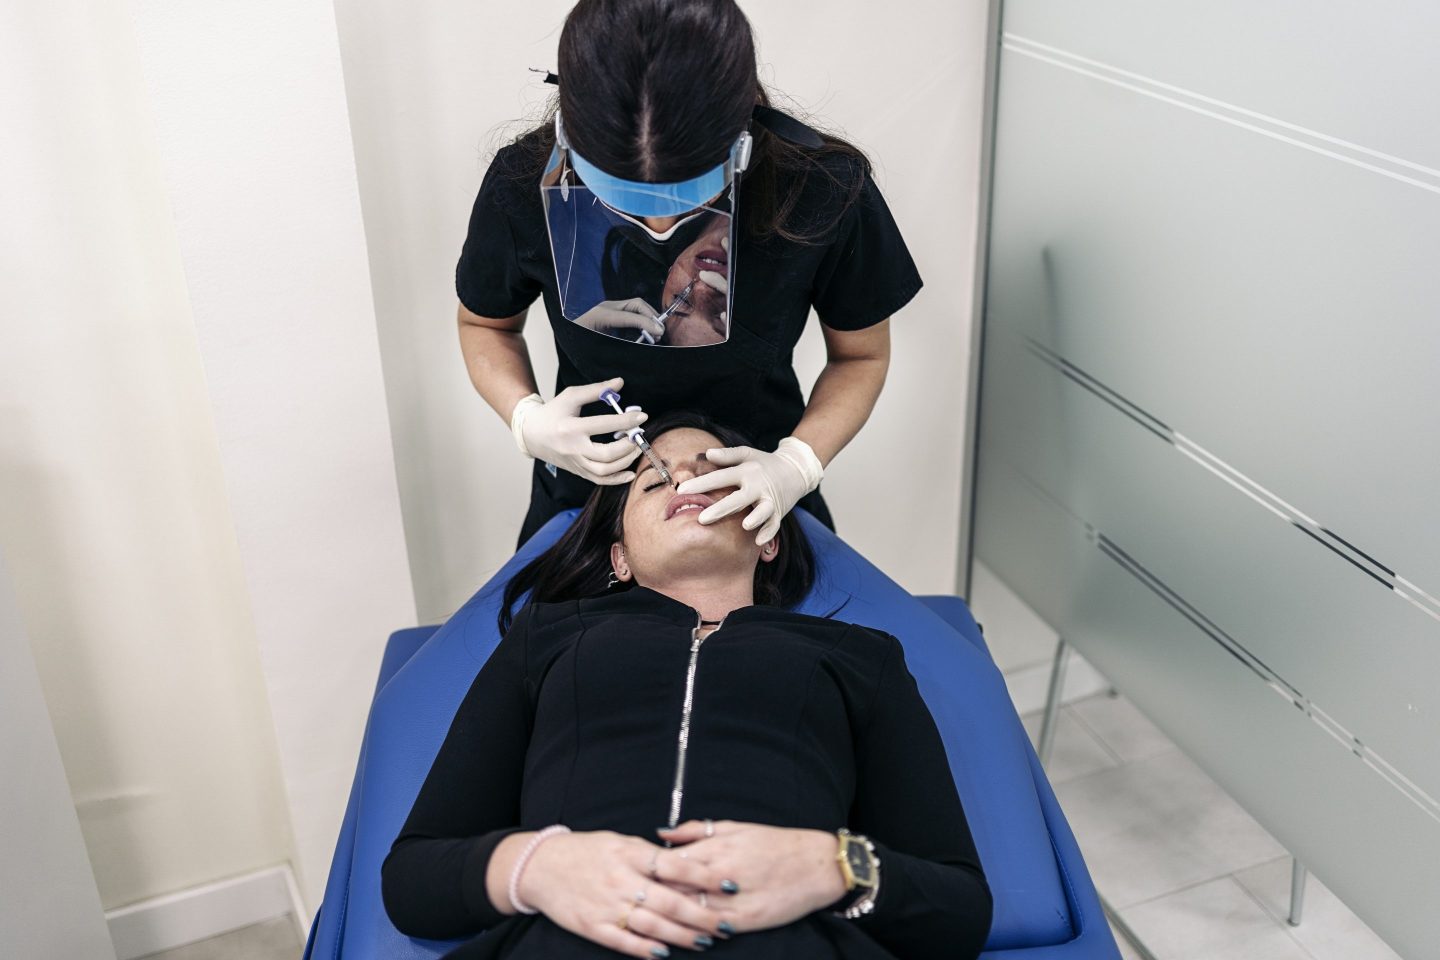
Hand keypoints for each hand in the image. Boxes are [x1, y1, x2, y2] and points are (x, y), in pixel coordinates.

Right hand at [511, 379, 644, 484]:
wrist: (531, 434)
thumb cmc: (552, 412)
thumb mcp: (571, 396)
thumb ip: (596, 390)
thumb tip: (620, 383)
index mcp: (571, 428)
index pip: (603, 425)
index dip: (626, 421)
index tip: (642, 417)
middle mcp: (573, 448)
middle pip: (606, 454)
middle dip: (628, 445)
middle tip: (638, 434)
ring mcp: (575, 463)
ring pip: (604, 470)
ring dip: (626, 461)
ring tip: (635, 448)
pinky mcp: (578, 471)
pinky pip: (599, 480)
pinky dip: (617, 479)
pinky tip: (630, 472)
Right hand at [520, 830, 733, 956]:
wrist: (541, 866)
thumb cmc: (586, 851)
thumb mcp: (620, 842)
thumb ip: (650, 854)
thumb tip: (685, 861)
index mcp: (630, 854)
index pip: (676, 866)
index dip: (706, 876)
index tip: (730, 885)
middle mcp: (621, 880)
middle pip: (670, 902)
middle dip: (702, 915)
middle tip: (727, 924)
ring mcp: (607, 905)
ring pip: (652, 925)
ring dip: (681, 936)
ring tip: (704, 941)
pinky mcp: (593, 926)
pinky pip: (624, 941)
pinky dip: (645, 949)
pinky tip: (664, 953)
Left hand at [575, 298, 665, 341]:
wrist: (564, 337)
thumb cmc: (576, 344)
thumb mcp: (594, 350)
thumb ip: (617, 349)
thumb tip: (639, 350)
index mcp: (602, 315)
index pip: (631, 315)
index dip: (647, 323)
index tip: (659, 332)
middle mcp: (607, 307)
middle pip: (636, 304)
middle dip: (651, 316)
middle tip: (660, 331)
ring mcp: (609, 308)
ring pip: (636, 306)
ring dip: (648, 317)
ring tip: (655, 333)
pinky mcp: (611, 312)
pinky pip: (631, 312)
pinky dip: (642, 320)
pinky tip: (646, 332)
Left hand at [655, 820, 846, 934]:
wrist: (815, 864)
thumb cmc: (774, 843)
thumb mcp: (733, 827)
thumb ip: (694, 831)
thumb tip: (662, 833)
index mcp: (714, 848)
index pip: (668, 863)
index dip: (649, 872)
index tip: (636, 877)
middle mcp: (719, 874)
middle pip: (674, 889)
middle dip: (653, 897)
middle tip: (636, 903)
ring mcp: (732, 899)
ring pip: (690, 912)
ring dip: (671, 918)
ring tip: (654, 922)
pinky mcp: (746, 919)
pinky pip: (713, 928)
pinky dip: (697, 930)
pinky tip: (687, 933)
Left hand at [674, 437, 822, 543]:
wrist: (796, 470)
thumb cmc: (764, 463)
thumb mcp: (747, 454)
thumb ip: (727, 455)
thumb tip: (707, 453)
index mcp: (747, 471)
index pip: (721, 477)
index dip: (701, 484)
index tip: (682, 491)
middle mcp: (758, 485)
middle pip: (738, 498)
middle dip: (721, 508)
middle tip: (701, 518)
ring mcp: (770, 500)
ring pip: (762, 511)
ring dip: (756, 518)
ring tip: (745, 525)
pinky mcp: (779, 512)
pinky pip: (774, 525)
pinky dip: (768, 533)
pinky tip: (758, 541)